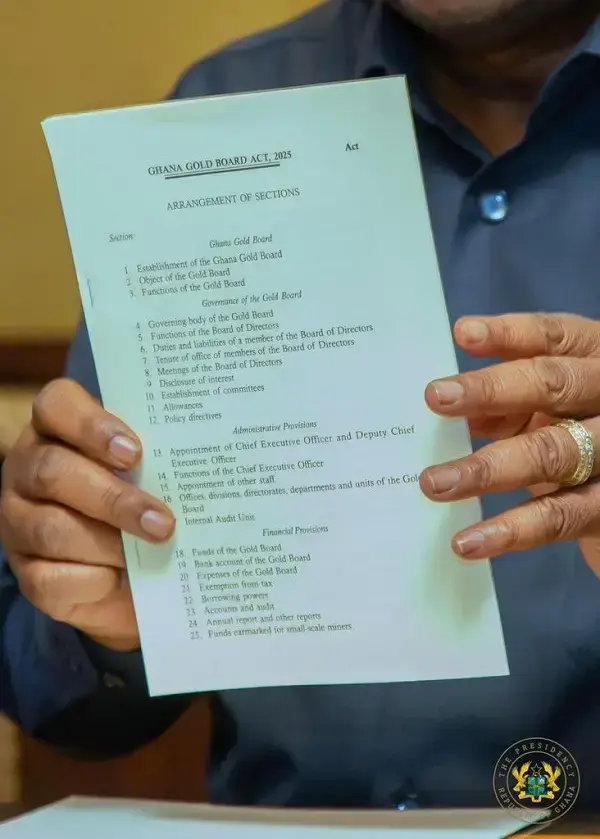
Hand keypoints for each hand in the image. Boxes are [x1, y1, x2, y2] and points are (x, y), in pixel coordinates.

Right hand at [0, 379, 174, 650]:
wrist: (130, 572)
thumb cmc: (141, 500)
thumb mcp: (148, 471)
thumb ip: (158, 461)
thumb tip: (200, 468)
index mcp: (56, 429)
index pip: (56, 406)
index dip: (92, 426)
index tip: (135, 452)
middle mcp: (28, 470)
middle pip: (53, 472)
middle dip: (114, 499)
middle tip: (162, 520)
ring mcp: (19, 522)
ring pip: (51, 529)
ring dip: (109, 542)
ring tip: (154, 549)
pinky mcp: (27, 573)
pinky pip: (48, 578)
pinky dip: (93, 581)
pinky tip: (124, 577)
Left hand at [419, 313, 599, 575]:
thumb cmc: (571, 443)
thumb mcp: (544, 413)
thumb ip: (504, 406)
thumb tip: (445, 411)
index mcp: (594, 362)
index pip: (554, 337)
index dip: (510, 334)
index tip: (462, 334)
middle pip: (556, 384)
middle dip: (491, 390)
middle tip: (434, 398)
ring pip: (553, 452)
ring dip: (486, 468)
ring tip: (434, 482)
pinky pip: (558, 517)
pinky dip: (510, 530)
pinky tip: (467, 541)